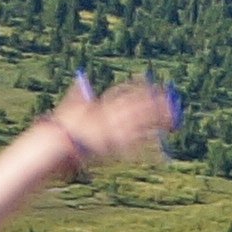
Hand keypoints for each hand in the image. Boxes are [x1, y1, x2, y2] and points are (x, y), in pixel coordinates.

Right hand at [45, 68, 178, 170]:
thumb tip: (80, 77)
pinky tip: (162, 154)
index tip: (150, 80)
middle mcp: (110, 115)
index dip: (139, 84)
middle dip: (155, 101)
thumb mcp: (70, 107)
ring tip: (173, 119)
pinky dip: (149, 152)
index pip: (124, 91)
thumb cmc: (63, 129)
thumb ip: (78, 93)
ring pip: (141, 123)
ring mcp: (114, 130)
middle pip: (138, 105)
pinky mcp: (116, 146)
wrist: (58, 145)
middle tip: (172, 99)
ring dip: (158, 120)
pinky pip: (135, 149)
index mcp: (101, 105)